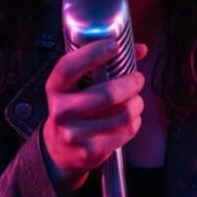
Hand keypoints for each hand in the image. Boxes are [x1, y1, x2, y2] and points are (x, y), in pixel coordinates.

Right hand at [41, 40, 148, 196]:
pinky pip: (125, 132)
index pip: (69, 66)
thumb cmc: (74, 108)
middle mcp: (61, 111)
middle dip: (131, 83)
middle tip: (137, 79)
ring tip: (135, 101)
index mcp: (55, 88)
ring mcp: (74, 133)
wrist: (60, 149)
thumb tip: (141, 49)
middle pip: (107, 94)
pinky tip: (129, 119)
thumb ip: (105, 63)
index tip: (114, 45)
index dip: (93, 54)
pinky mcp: (89, 151)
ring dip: (136, 104)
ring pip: (122, 114)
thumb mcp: (78, 84)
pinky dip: (134, 122)